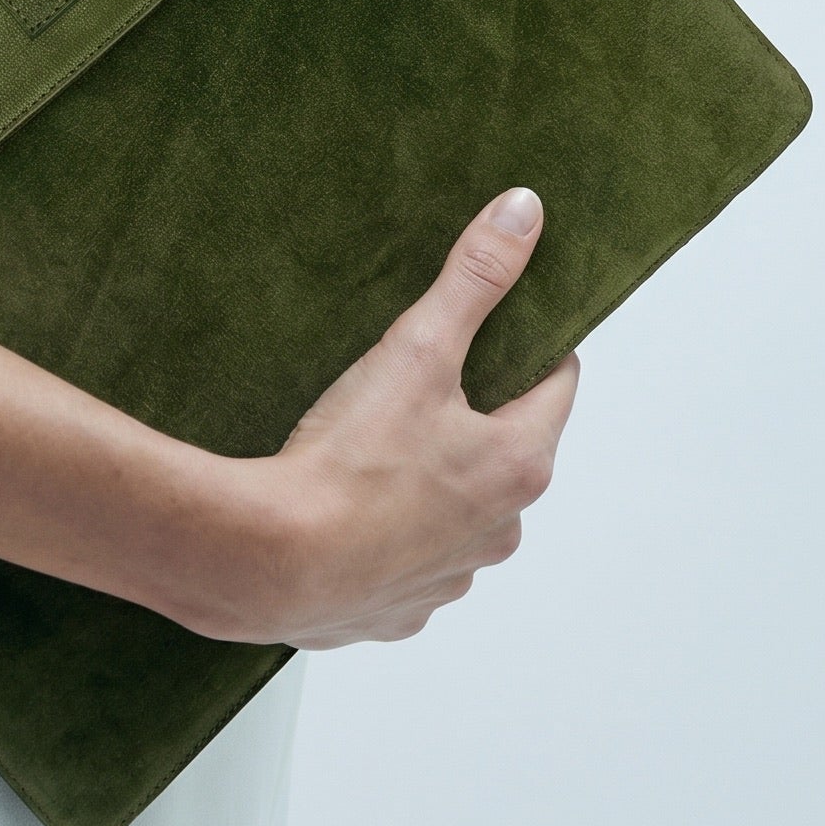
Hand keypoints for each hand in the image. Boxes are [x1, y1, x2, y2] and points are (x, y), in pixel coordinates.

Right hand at [231, 186, 580, 648]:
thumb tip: (524, 213)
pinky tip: (342, 508)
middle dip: (472, 417)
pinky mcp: (395, 612)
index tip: (498, 326)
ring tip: (371, 447)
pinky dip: (384, 537)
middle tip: (416, 380)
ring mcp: (448, 578)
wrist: (268, 563)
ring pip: (455, 513)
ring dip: (430, 483)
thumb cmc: (349, 460)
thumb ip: (475, 278)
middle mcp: (499, 531)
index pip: (555, 384)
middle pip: (505, 452)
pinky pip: (405, 565)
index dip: (529, 347)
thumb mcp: (418, 349)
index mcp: (519, 465)